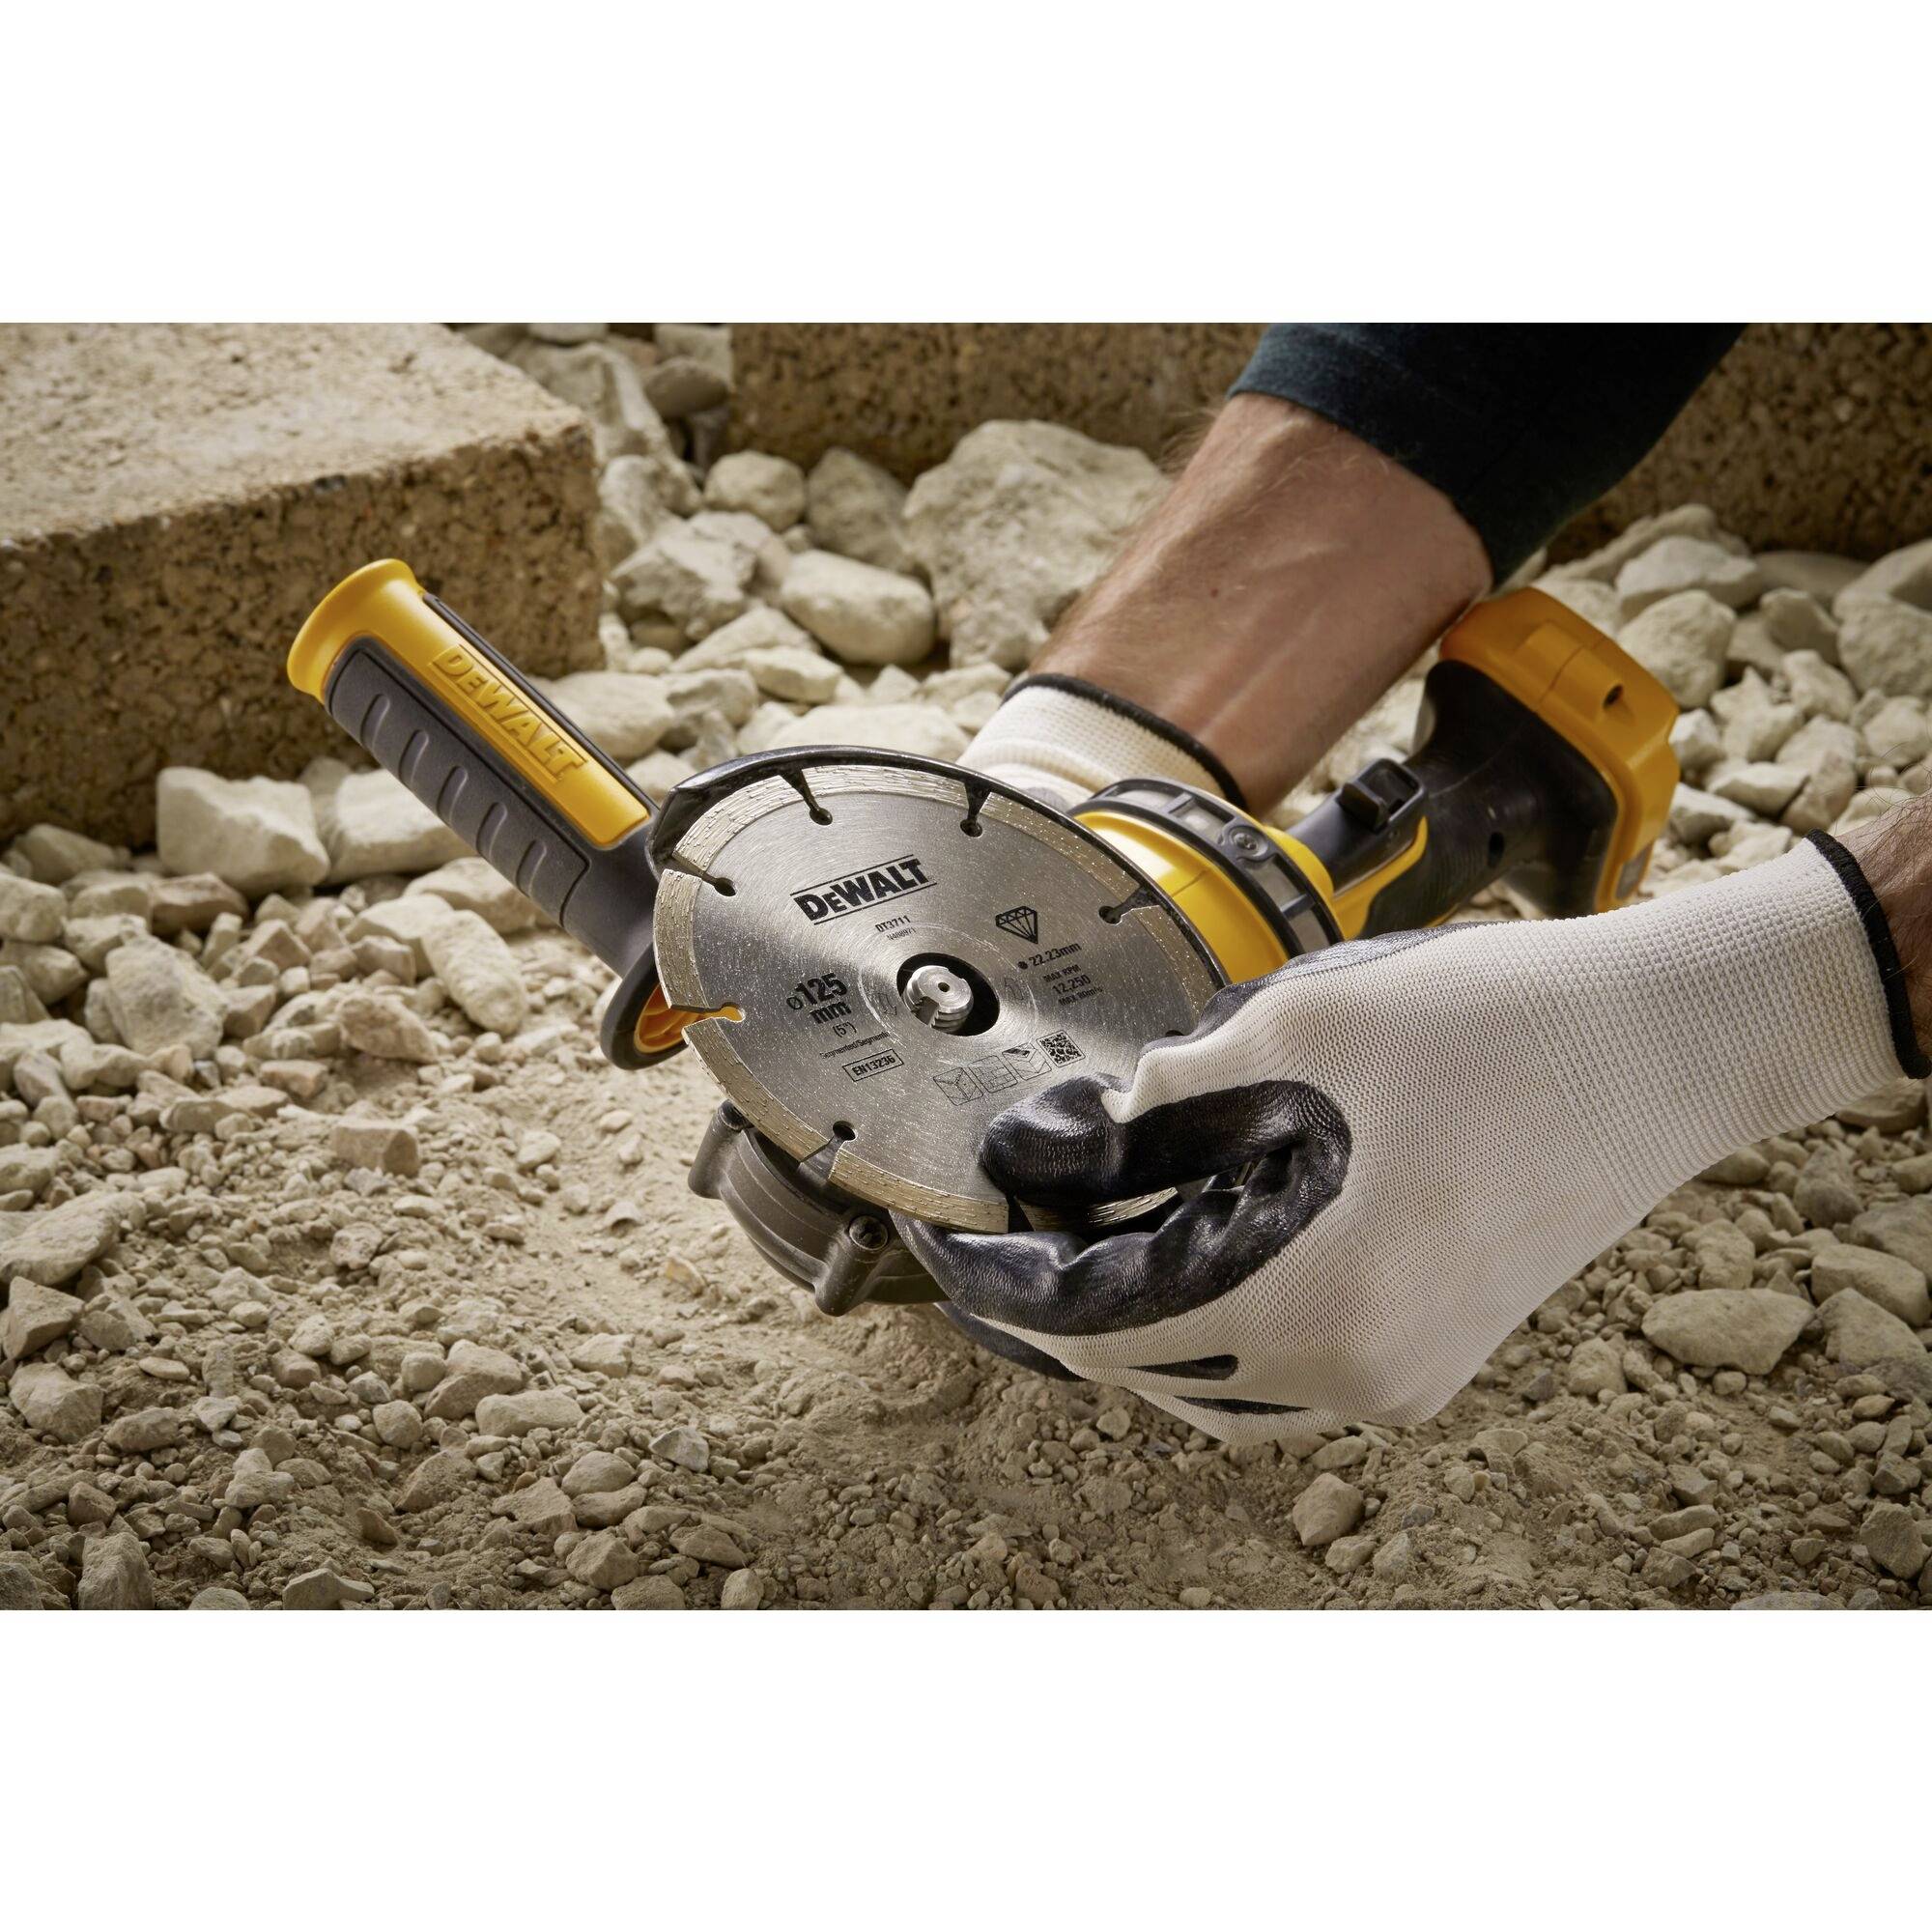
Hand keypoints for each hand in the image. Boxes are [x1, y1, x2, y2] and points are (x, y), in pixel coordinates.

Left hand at [901, 836, 1914, 1441]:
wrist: (1653, 1048)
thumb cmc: (1491, 1027)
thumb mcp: (1290, 1033)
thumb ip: (1160, 1102)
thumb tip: (1074, 1141)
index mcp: (1306, 1305)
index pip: (1092, 1327)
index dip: (999, 1284)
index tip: (945, 1244)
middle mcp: (1348, 1376)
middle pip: (1139, 1365)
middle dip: (1059, 1293)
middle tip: (1015, 1214)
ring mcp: (1395, 1382)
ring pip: (1203, 1382)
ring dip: (1132, 1315)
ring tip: (1091, 1226)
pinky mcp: (1428, 1361)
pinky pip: (1274, 1374)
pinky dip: (1210, 1323)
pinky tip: (1190, 1250)